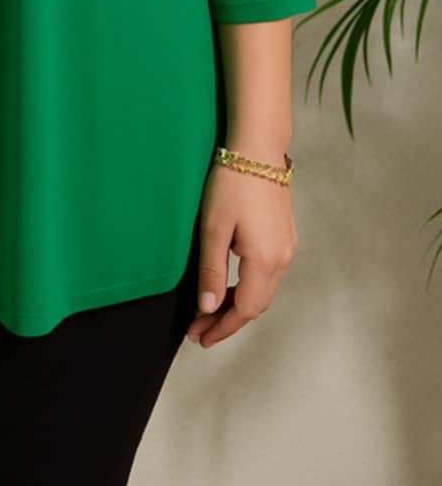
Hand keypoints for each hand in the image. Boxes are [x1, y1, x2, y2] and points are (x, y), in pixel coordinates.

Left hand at [185, 150, 298, 348]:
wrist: (258, 148)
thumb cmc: (231, 184)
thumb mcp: (213, 228)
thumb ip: (212, 271)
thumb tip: (209, 308)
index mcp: (265, 260)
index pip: (244, 310)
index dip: (222, 327)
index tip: (199, 337)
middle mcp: (283, 259)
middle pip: (257, 304)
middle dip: (228, 320)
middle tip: (199, 328)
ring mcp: (288, 247)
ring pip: (264, 290)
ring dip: (239, 304)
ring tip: (211, 310)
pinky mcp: (286, 235)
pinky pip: (269, 274)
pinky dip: (250, 286)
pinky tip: (231, 284)